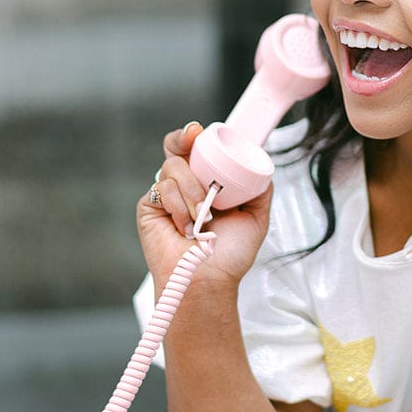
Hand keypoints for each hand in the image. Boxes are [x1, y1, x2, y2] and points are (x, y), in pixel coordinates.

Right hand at [136, 122, 272, 294]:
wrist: (209, 280)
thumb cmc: (229, 256)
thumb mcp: (255, 218)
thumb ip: (259, 190)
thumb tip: (262, 167)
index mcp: (206, 184)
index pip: (197, 150)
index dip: (194, 136)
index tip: (199, 131)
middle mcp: (184, 185)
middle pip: (175, 147)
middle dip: (182, 140)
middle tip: (192, 141)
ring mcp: (165, 195)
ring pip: (173, 168)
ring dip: (193, 190)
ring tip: (203, 217)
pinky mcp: (149, 207)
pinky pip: (162, 189)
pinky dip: (179, 206)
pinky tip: (186, 227)